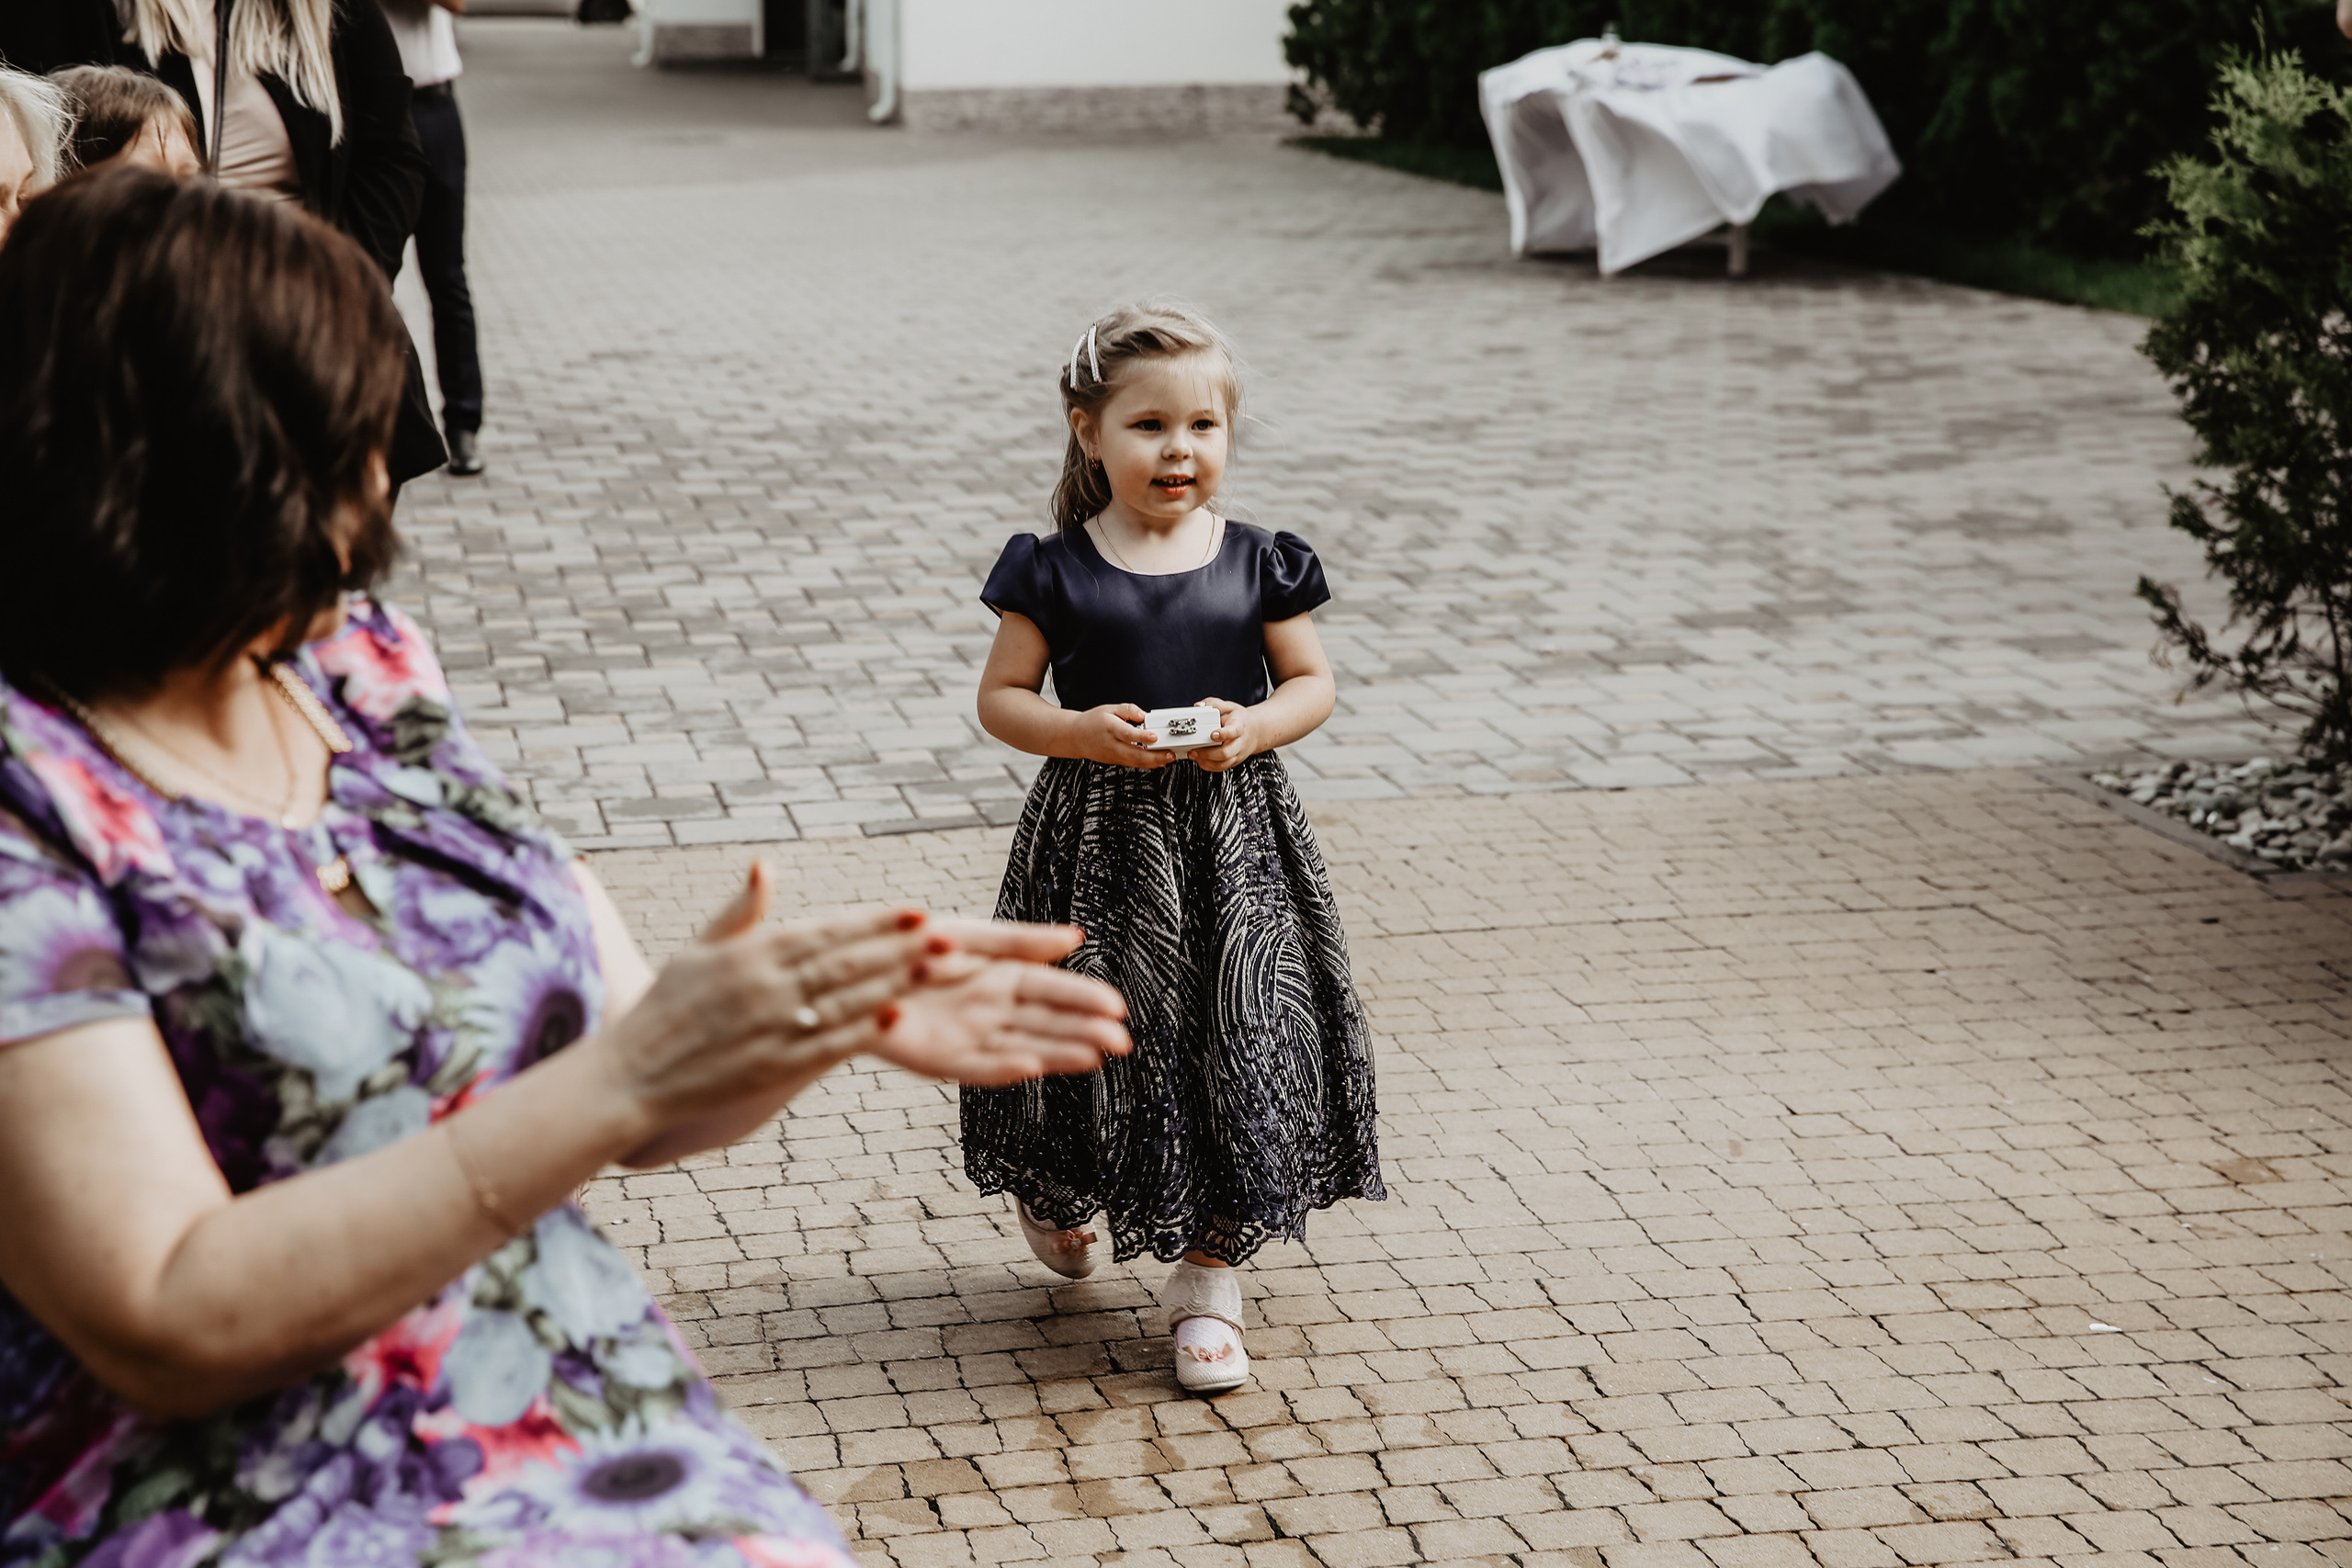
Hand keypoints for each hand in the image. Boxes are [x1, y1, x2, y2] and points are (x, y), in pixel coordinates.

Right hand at [593, 864, 935, 1131]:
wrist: (630, 1075)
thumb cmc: (664, 1009)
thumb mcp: (697, 949)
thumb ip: (740, 911)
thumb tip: (765, 866)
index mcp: (750, 952)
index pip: (826, 930)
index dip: (875, 921)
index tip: (915, 911)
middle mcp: (765, 986)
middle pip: (847, 961)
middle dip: (901, 947)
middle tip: (947, 933)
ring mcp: (771, 1027)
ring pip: (846, 999)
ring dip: (895, 982)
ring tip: (937, 968)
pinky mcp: (771, 1067)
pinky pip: (826, 1045)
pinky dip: (862, 1030)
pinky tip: (895, 1016)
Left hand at [869, 927, 1129, 1085]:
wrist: (854, 969)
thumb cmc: (910, 945)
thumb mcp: (971, 936)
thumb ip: (1021, 941)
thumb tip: (1077, 938)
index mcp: (1000, 978)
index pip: (1053, 991)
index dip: (1084, 999)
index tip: (1118, 1008)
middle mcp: (991, 1011)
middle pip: (1046, 1024)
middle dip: (1083, 1032)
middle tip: (1121, 1042)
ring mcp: (968, 1038)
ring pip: (1023, 1049)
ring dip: (1058, 1054)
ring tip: (1094, 1057)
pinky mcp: (940, 1061)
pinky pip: (978, 1068)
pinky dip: (1003, 1069)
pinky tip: (1030, 1066)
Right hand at [1069, 703, 1173, 768]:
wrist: (1075, 737)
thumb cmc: (1092, 722)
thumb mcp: (1109, 709)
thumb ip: (1128, 710)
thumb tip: (1144, 714)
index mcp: (1110, 728)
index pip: (1128, 734)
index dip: (1142, 736)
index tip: (1155, 736)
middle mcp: (1112, 744)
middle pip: (1135, 754)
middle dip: (1155, 756)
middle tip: (1170, 753)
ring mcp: (1114, 755)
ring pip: (1135, 762)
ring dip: (1154, 762)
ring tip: (1169, 758)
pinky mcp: (1115, 761)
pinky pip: (1133, 764)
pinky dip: (1147, 764)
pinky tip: (1158, 761)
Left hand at [1186, 698, 1257, 772]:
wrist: (1254, 731)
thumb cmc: (1240, 719)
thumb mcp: (1229, 707)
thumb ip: (1213, 704)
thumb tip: (1199, 706)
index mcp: (1239, 726)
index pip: (1234, 731)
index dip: (1223, 734)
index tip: (1213, 734)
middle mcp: (1240, 742)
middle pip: (1226, 752)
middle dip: (1208, 753)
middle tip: (1195, 749)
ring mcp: (1237, 754)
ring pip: (1222, 763)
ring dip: (1206, 761)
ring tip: (1194, 754)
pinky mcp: (1233, 761)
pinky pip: (1220, 768)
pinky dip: (1208, 765)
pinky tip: (1199, 759)